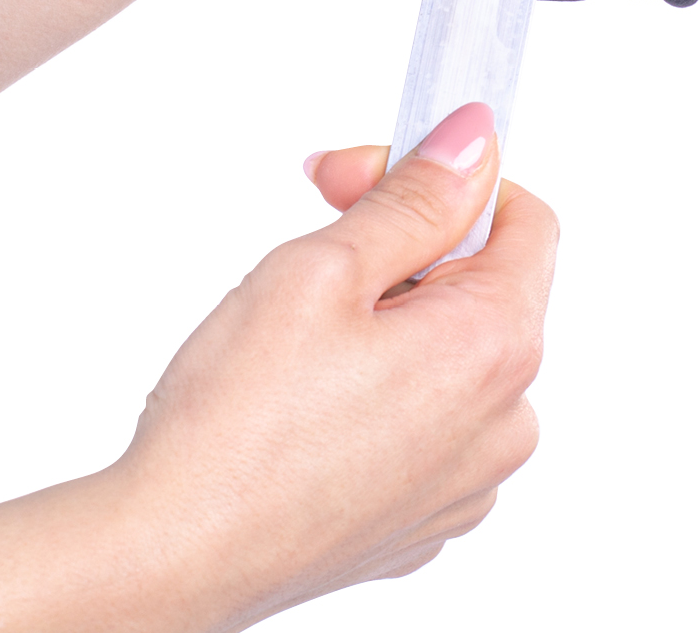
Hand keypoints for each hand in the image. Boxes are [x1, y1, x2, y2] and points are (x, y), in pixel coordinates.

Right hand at [0, 105, 557, 631]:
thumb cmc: (238, 425)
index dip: (448, 180)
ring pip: (455, 350)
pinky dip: (389, 384)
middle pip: (486, 283)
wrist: (174, 557)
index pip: (525, 218)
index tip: (378, 175)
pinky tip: (316, 393)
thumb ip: (416, 198)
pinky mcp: (428, 511)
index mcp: (494, 347)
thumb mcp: (326, 268)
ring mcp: (470, 476)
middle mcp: (504, 418)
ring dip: (396, 316)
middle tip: (322, 236)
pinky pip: (434, 416)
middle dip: (409, 243)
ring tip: (309, 332)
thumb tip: (473, 141)